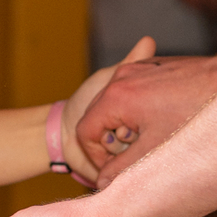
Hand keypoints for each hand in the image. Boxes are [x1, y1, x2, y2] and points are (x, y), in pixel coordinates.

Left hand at [59, 36, 154, 179]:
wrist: (61, 131)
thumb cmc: (84, 101)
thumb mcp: (109, 79)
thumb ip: (130, 63)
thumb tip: (148, 40)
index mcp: (145, 115)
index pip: (155, 116)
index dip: (138, 114)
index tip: (126, 109)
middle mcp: (145, 138)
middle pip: (149, 137)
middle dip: (127, 131)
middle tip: (116, 127)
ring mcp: (134, 158)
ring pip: (138, 156)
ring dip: (118, 147)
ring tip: (106, 139)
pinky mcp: (121, 176)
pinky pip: (125, 172)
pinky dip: (112, 162)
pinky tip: (103, 154)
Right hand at [73, 46, 216, 185]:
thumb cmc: (199, 119)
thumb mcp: (153, 156)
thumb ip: (120, 173)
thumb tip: (104, 185)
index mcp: (117, 96)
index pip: (85, 132)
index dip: (96, 158)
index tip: (115, 173)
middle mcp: (126, 77)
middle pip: (101, 117)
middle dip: (115, 144)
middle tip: (140, 159)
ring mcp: (145, 68)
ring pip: (122, 106)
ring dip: (132, 128)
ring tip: (159, 142)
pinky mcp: (163, 67)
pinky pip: (142, 94)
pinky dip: (147, 113)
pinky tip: (173, 126)